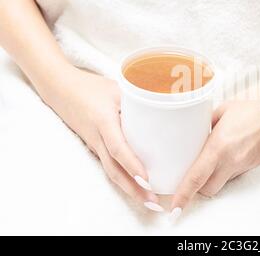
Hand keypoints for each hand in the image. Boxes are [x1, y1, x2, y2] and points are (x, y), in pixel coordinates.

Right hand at [44, 66, 162, 211]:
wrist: (60, 90)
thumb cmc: (91, 87)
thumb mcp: (116, 88)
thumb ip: (138, 100)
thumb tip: (168, 109)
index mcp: (104, 121)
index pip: (118, 147)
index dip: (132, 164)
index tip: (146, 179)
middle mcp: (98, 138)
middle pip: (114, 169)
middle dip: (133, 188)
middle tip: (153, 201)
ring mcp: (95, 145)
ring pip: (111, 172)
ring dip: (129, 188)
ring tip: (148, 201)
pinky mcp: (96, 147)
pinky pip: (110, 166)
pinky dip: (123, 179)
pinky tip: (137, 186)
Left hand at [170, 89, 259, 219]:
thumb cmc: (258, 101)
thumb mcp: (224, 108)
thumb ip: (209, 123)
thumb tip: (200, 131)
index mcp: (220, 145)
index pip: (196, 178)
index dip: (182, 195)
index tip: (174, 206)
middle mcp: (234, 159)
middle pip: (209, 188)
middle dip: (199, 187)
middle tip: (194, 174)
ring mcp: (248, 163)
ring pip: (225, 180)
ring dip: (217, 174)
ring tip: (218, 154)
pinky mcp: (258, 162)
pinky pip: (240, 171)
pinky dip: (232, 165)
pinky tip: (236, 147)